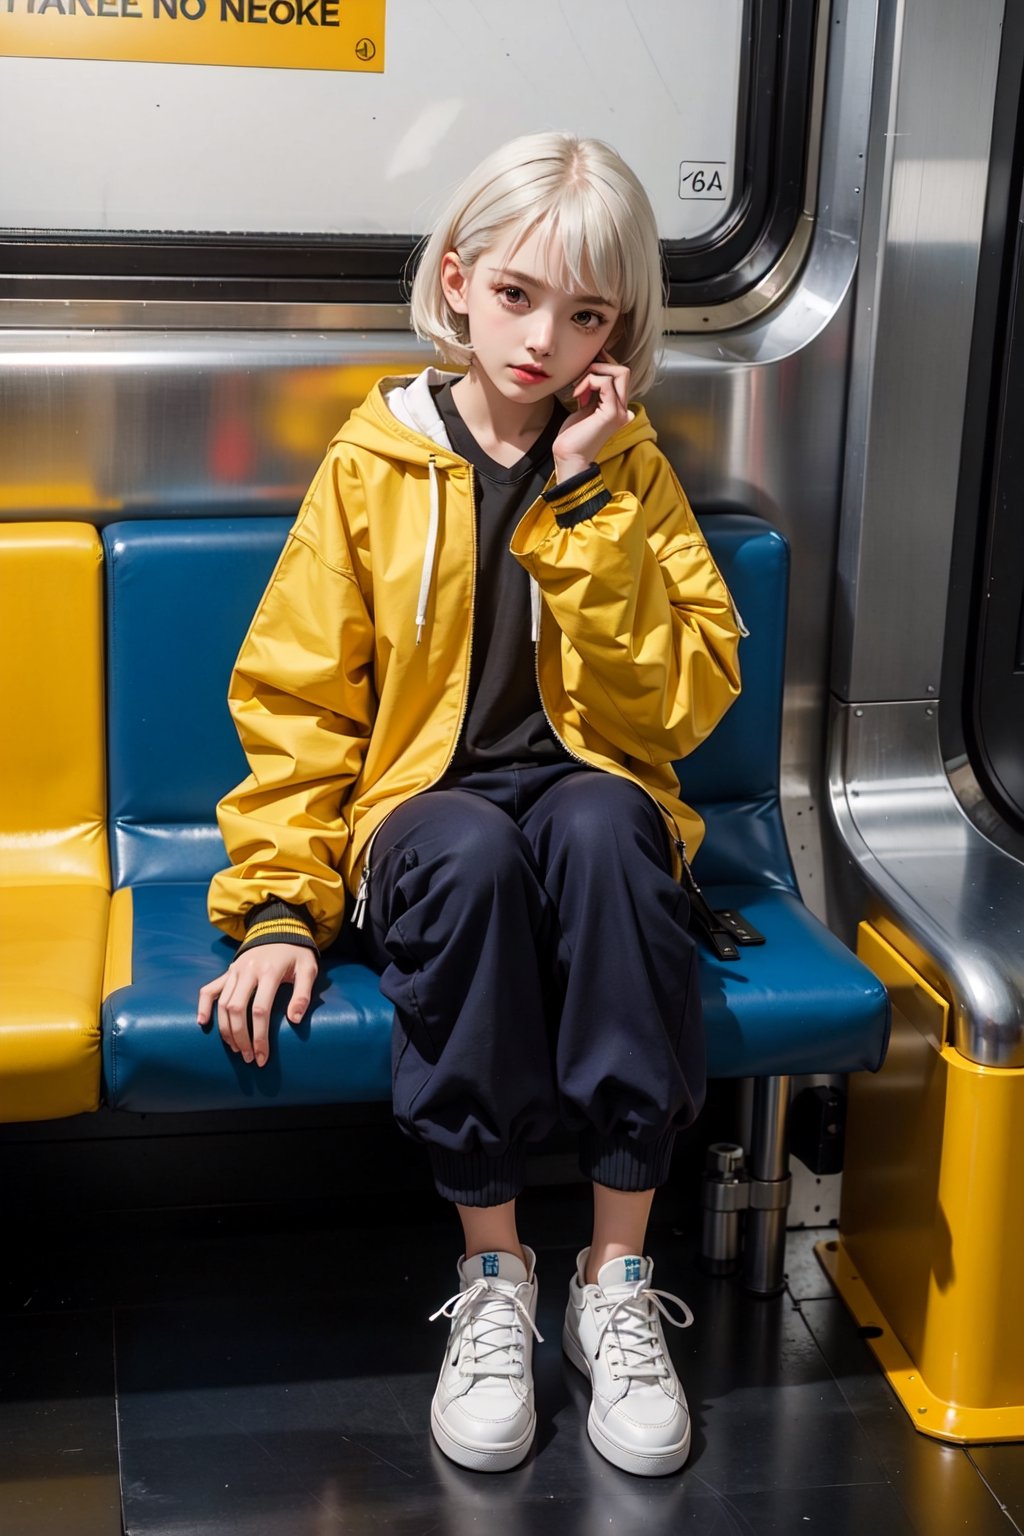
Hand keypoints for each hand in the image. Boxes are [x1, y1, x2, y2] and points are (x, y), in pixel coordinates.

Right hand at [197, 943, 318, 1067]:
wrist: (280, 928)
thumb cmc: (297, 953)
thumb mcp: (308, 969)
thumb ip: (303, 994)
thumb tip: (294, 1020)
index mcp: (269, 972)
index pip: (260, 1010)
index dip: (260, 1037)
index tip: (262, 1057)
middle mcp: (248, 971)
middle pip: (237, 1010)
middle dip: (241, 1038)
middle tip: (248, 1057)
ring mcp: (235, 971)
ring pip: (222, 1004)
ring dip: (226, 1030)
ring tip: (236, 1048)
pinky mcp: (228, 971)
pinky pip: (209, 989)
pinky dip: (203, 1006)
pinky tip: (202, 1023)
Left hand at [552, 350, 632, 481]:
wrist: (568, 457)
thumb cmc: (572, 436)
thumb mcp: (584, 406)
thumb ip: (593, 392)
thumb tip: (593, 372)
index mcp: (617, 407)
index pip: (620, 375)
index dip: (603, 366)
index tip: (584, 371)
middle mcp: (623, 409)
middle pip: (624, 371)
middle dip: (600, 366)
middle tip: (582, 378)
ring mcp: (619, 411)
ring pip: (619, 372)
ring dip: (593, 373)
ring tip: (578, 388)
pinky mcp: (611, 413)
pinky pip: (604, 382)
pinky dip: (588, 382)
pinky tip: (577, 395)